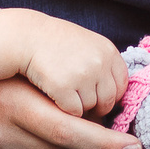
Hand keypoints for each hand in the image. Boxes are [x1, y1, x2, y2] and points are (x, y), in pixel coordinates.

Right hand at [0, 11, 128, 117]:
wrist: (27, 36)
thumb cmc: (56, 44)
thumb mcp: (88, 47)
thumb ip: (105, 67)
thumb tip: (117, 100)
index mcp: (108, 51)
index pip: (122, 86)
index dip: (110, 97)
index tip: (99, 100)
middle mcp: (99, 62)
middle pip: (108, 101)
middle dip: (96, 107)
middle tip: (80, 102)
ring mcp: (83, 74)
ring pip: (90, 108)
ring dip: (79, 107)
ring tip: (65, 92)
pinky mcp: (64, 86)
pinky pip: (73, 112)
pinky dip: (64, 109)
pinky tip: (54, 95)